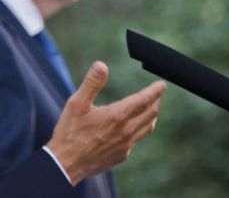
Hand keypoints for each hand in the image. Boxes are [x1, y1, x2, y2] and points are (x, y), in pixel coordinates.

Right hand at [46, 61, 165, 184]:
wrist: (66, 164)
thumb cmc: (69, 132)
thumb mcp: (76, 104)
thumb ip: (92, 83)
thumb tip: (101, 65)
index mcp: (117, 115)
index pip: (144, 99)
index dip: (155, 90)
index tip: (162, 84)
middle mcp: (125, 131)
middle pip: (151, 113)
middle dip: (157, 101)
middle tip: (158, 93)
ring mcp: (125, 145)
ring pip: (147, 128)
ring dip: (152, 115)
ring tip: (151, 108)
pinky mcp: (121, 156)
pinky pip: (137, 140)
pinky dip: (140, 129)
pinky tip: (132, 128)